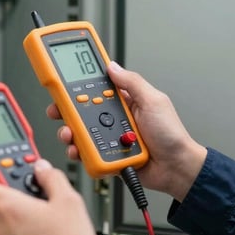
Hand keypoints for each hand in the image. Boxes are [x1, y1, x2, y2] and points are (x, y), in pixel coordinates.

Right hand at [47, 61, 206, 200]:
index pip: (97, 88)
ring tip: (70, 134)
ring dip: (70, 132)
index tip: (63, 82)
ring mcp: (109, 136)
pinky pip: (86, 152)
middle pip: (81, 110)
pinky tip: (78, 150)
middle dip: (66, 111)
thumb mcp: (153, 100)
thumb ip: (132, 82)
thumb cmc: (171, 135)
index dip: (79, 85)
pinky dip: (79, 151)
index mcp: (125, 101)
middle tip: (58, 111)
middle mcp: (114, 117)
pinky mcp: (106, 155)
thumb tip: (113, 66)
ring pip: (80, 131)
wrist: (176, 168)